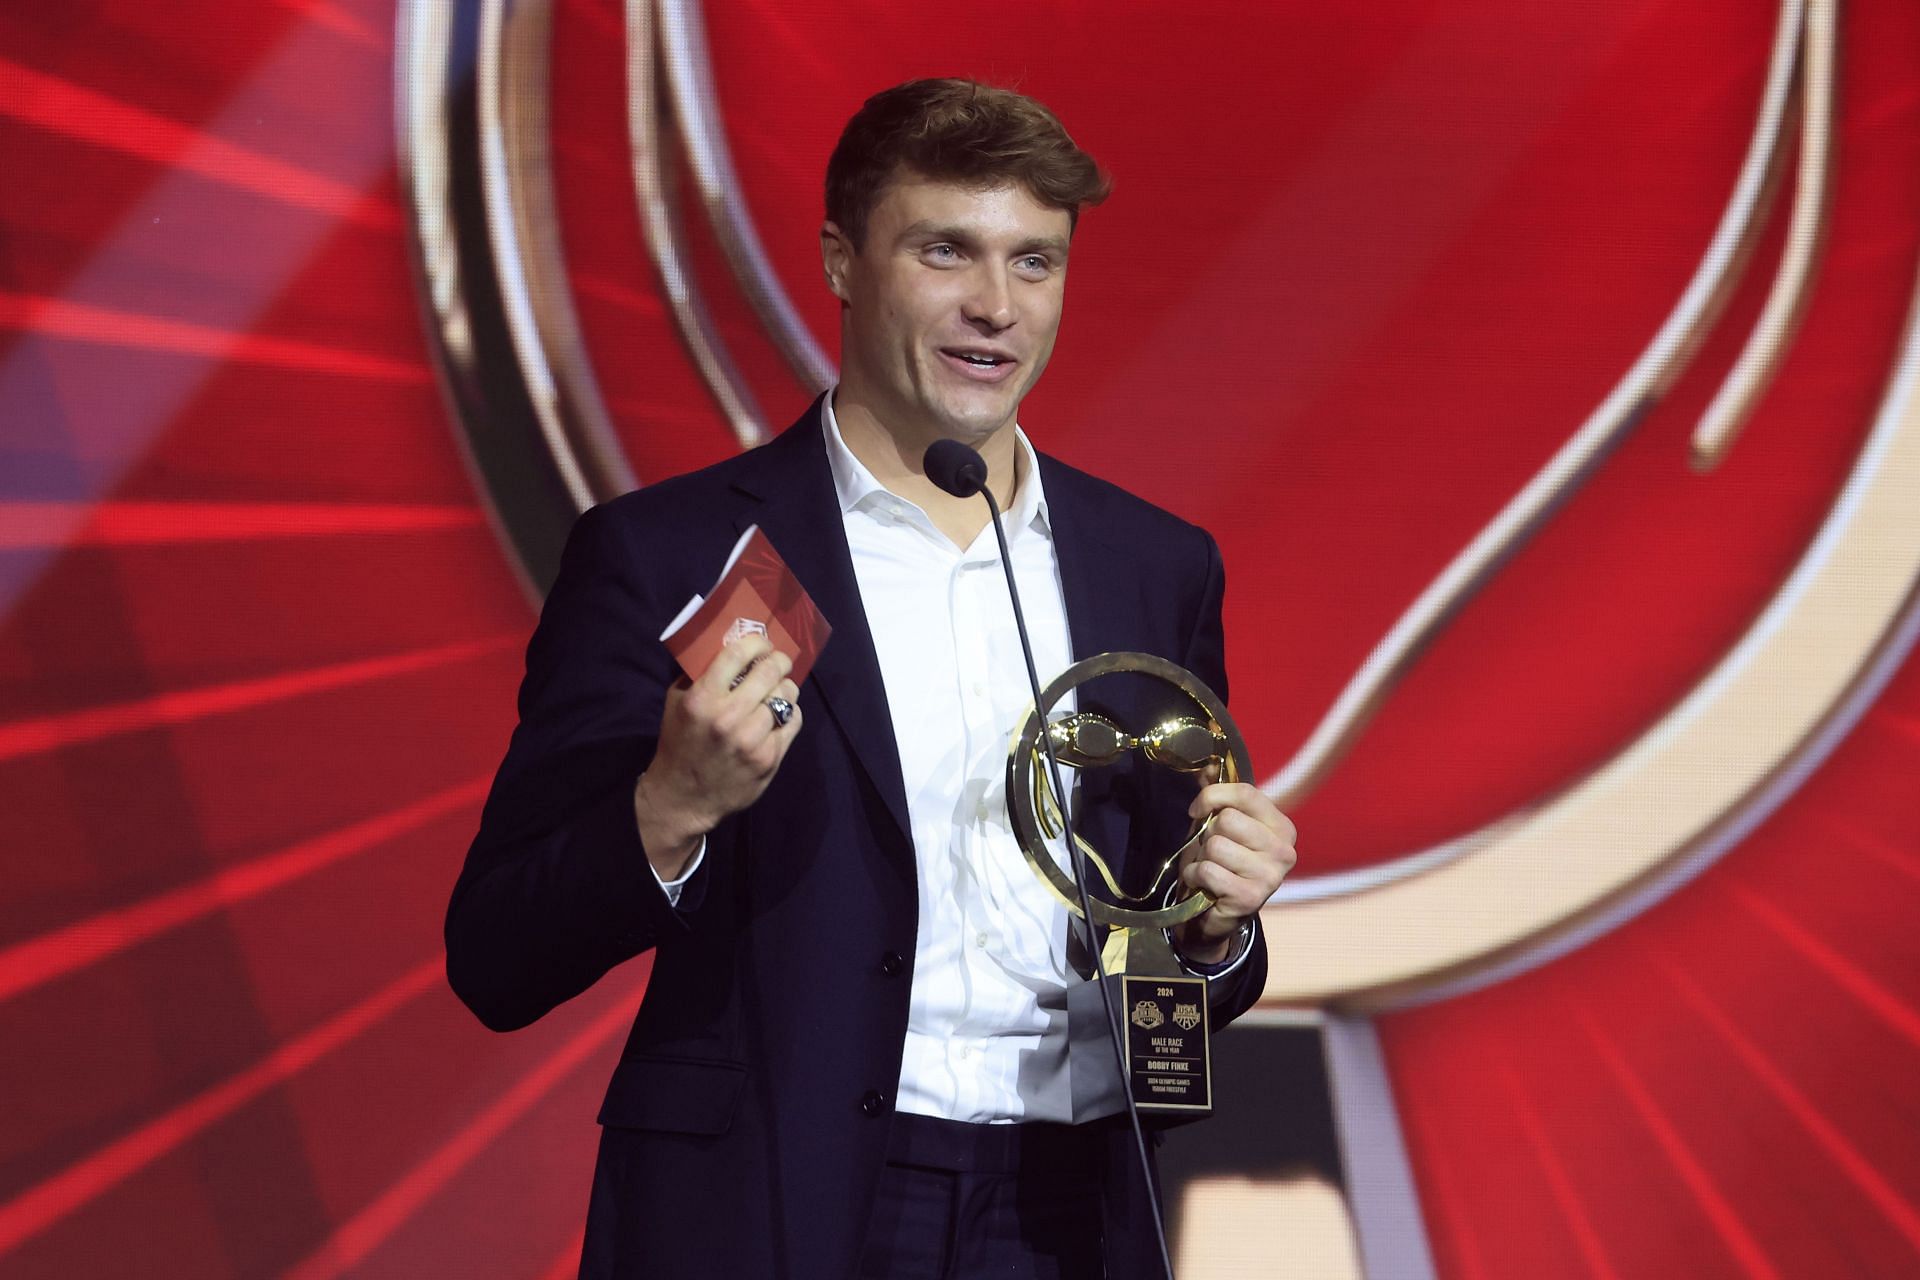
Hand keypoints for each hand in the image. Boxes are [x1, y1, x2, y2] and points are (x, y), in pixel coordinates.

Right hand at [634, 635, 801, 877]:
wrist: (684, 797)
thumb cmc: (680, 743)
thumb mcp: (677, 702)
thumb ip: (699, 674)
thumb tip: (730, 646)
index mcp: (702, 699)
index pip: (738, 654)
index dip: (757, 643)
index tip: (762, 643)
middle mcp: (729, 717)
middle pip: (769, 672)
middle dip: (779, 661)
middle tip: (779, 661)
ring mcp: (752, 739)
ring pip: (786, 696)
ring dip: (785, 688)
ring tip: (778, 689)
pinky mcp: (770, 758)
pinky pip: (793, 721)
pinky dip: (790, 713)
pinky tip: (780, 714)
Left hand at [1172, 778, 1296, 965]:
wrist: (1215, 915)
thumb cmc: (1221, 864)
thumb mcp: (1220, 827)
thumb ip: (1218, 796)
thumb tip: (1206, 763)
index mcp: (1281, 827)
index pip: (1246, 793)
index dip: (1213, 796)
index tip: (1197, 810)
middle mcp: (1284, 850)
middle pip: (1228, 820)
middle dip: (1208, 835)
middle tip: (1212, 852)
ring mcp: (1271, 876)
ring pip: (1215, 845)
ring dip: (1201, 858)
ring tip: (1210, 869)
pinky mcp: (1251, 897)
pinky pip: (1208, 870)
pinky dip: (1196, 876)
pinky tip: (1205, 885)